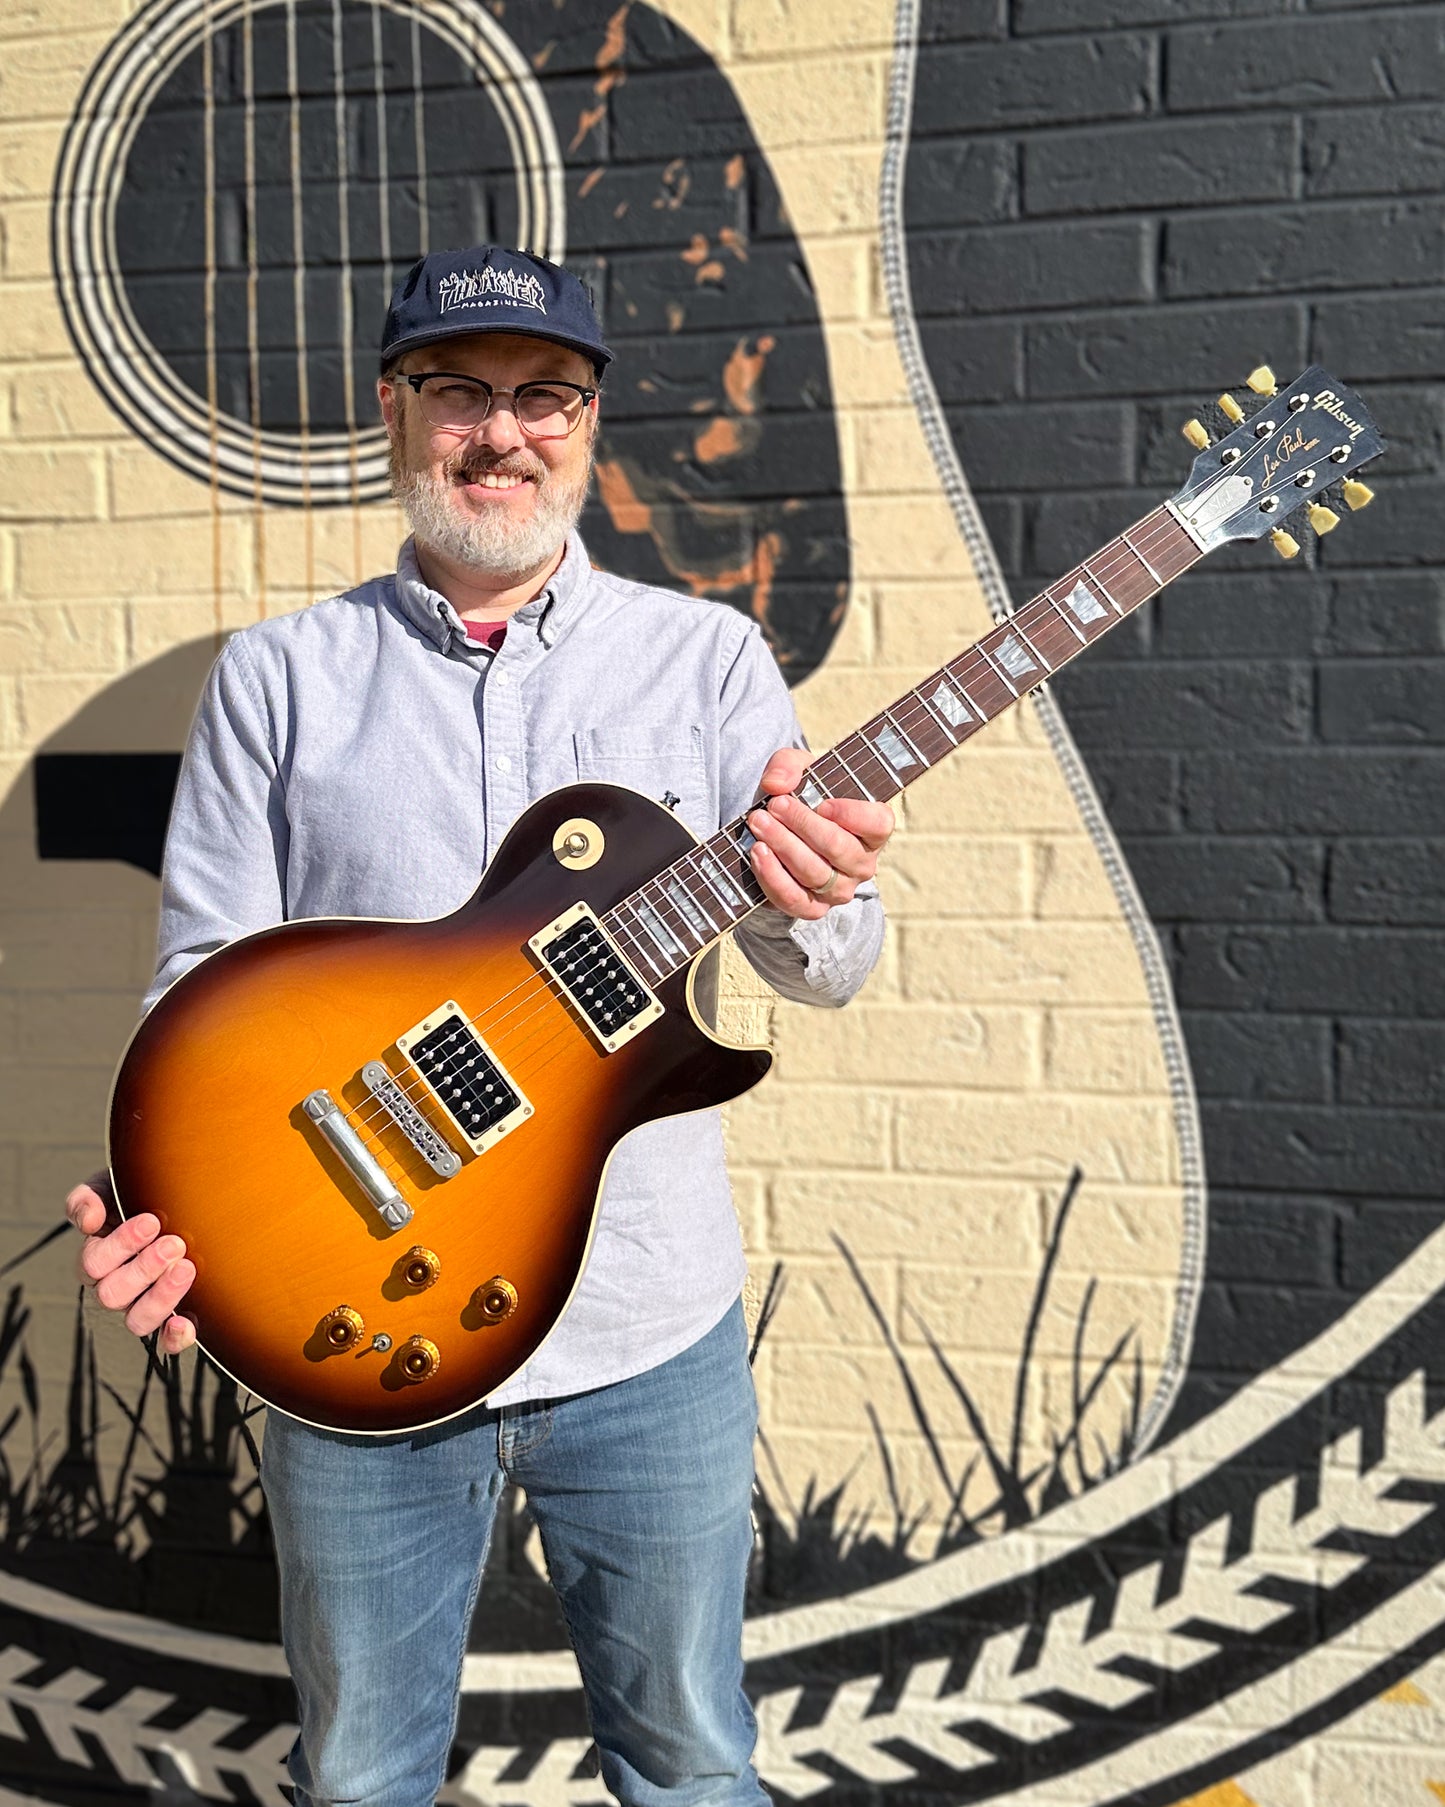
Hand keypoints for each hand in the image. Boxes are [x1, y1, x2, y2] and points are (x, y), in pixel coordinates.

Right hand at [65, 1172, 196, 1354]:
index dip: (121, 1245)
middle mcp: (115, 1287)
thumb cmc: (141, 1193)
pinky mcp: (172, 1317)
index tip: (152, 1221)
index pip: (94, 1264)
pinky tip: (185, 1322)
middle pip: (112, 1295)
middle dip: (144, 1268)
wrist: (182, 1198)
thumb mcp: (112, 1185)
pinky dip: (173, 1337)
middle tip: (175, 1243)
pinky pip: (165, 1341)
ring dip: (160, 1297)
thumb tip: (89, 1221)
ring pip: (136, 1320)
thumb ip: (90, 1197)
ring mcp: (142, 1304)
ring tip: (186, 1268)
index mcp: (97, 1257)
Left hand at [746, 747, 893, 920]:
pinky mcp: (813, 908)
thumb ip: (788, 766)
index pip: (879, 824)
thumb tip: (774, 784)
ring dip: (783, 846)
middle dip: (803, 824)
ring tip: (758, 824)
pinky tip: (758, 853)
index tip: (822, 804)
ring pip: (815, 873)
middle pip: (838, 847)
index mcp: (872, 829)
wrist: (781, 833)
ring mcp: (839, 890)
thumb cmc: (800, 798)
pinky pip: (795, 900)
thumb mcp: (797, 770)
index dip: (853, 815)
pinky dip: (773, 878)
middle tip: (775, 805)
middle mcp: (862, 863)